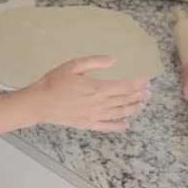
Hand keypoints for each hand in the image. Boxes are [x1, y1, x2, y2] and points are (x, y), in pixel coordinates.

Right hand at [21, 56, 150, 132]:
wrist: (38, 103)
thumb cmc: (54, 82)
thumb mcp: (73, 65)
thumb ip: (94, 62)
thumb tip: (113, 60)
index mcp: (96, 88)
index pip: (123, 87)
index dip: (136, 84)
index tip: (146, 81)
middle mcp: (99, 104)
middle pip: (123, 100)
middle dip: (138, 96)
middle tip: (148, 92)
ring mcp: (94, 116)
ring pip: (119, 113)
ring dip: (132, 109)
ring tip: (142, 105)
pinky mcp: (87, 124)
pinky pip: (107, 127)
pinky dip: (118, 126)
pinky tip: (126, 125)